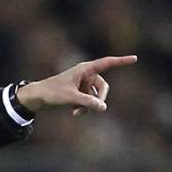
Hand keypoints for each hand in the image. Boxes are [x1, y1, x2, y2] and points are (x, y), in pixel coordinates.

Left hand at [16, 55, 137, 116]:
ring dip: (90, 106)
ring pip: (97, 96)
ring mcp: (83, 84)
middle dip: (99, 99)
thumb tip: (103, 107)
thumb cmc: (51, 93)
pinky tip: (74, 113)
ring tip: (77, 113)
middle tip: (94, 109)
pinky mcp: (79, 93)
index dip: (121, 61)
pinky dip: (85, 108)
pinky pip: (90, 101)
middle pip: (104, 87)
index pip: (106, 63)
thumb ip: (88, 102)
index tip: (135, 58)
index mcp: (84, 69)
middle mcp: (85, 75)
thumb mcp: (70, 98)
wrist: (36, 98)